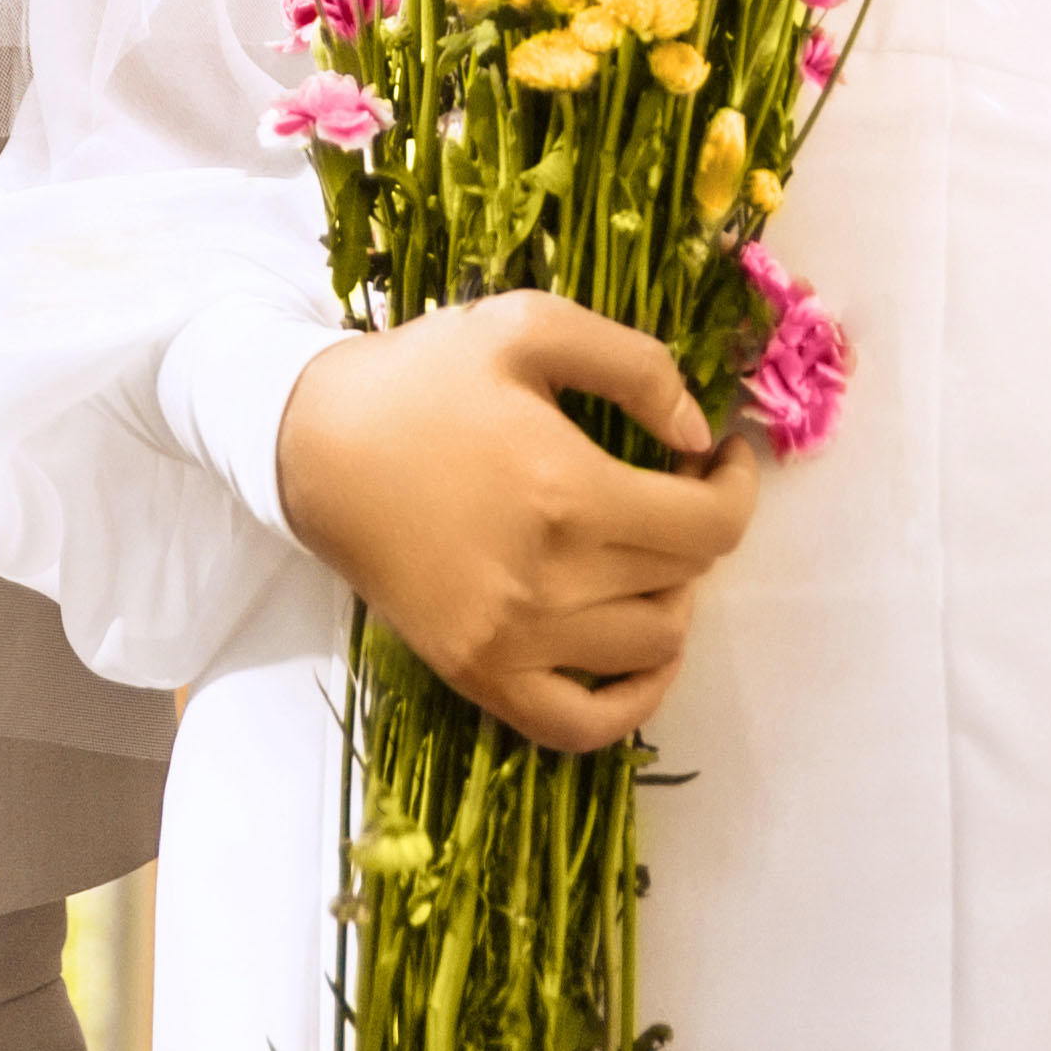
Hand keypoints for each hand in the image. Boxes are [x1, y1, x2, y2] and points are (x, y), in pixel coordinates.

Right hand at [274, 291, 760, 754]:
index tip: (721, 454)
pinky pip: (584, 725)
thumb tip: (698, 435)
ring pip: (651, 647)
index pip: (711, 526)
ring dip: (672, 593)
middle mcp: (550, 582)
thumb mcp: (526, 326)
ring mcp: (513, 642)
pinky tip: (641, 648)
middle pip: (685, 579)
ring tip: (646, 547)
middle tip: (672, 482)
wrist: (312, 444)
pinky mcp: (479, 675)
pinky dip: (633, 698)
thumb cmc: (421, 376)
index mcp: (568, 492)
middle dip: (699, 524)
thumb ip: (633, 366)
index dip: (738, 487)